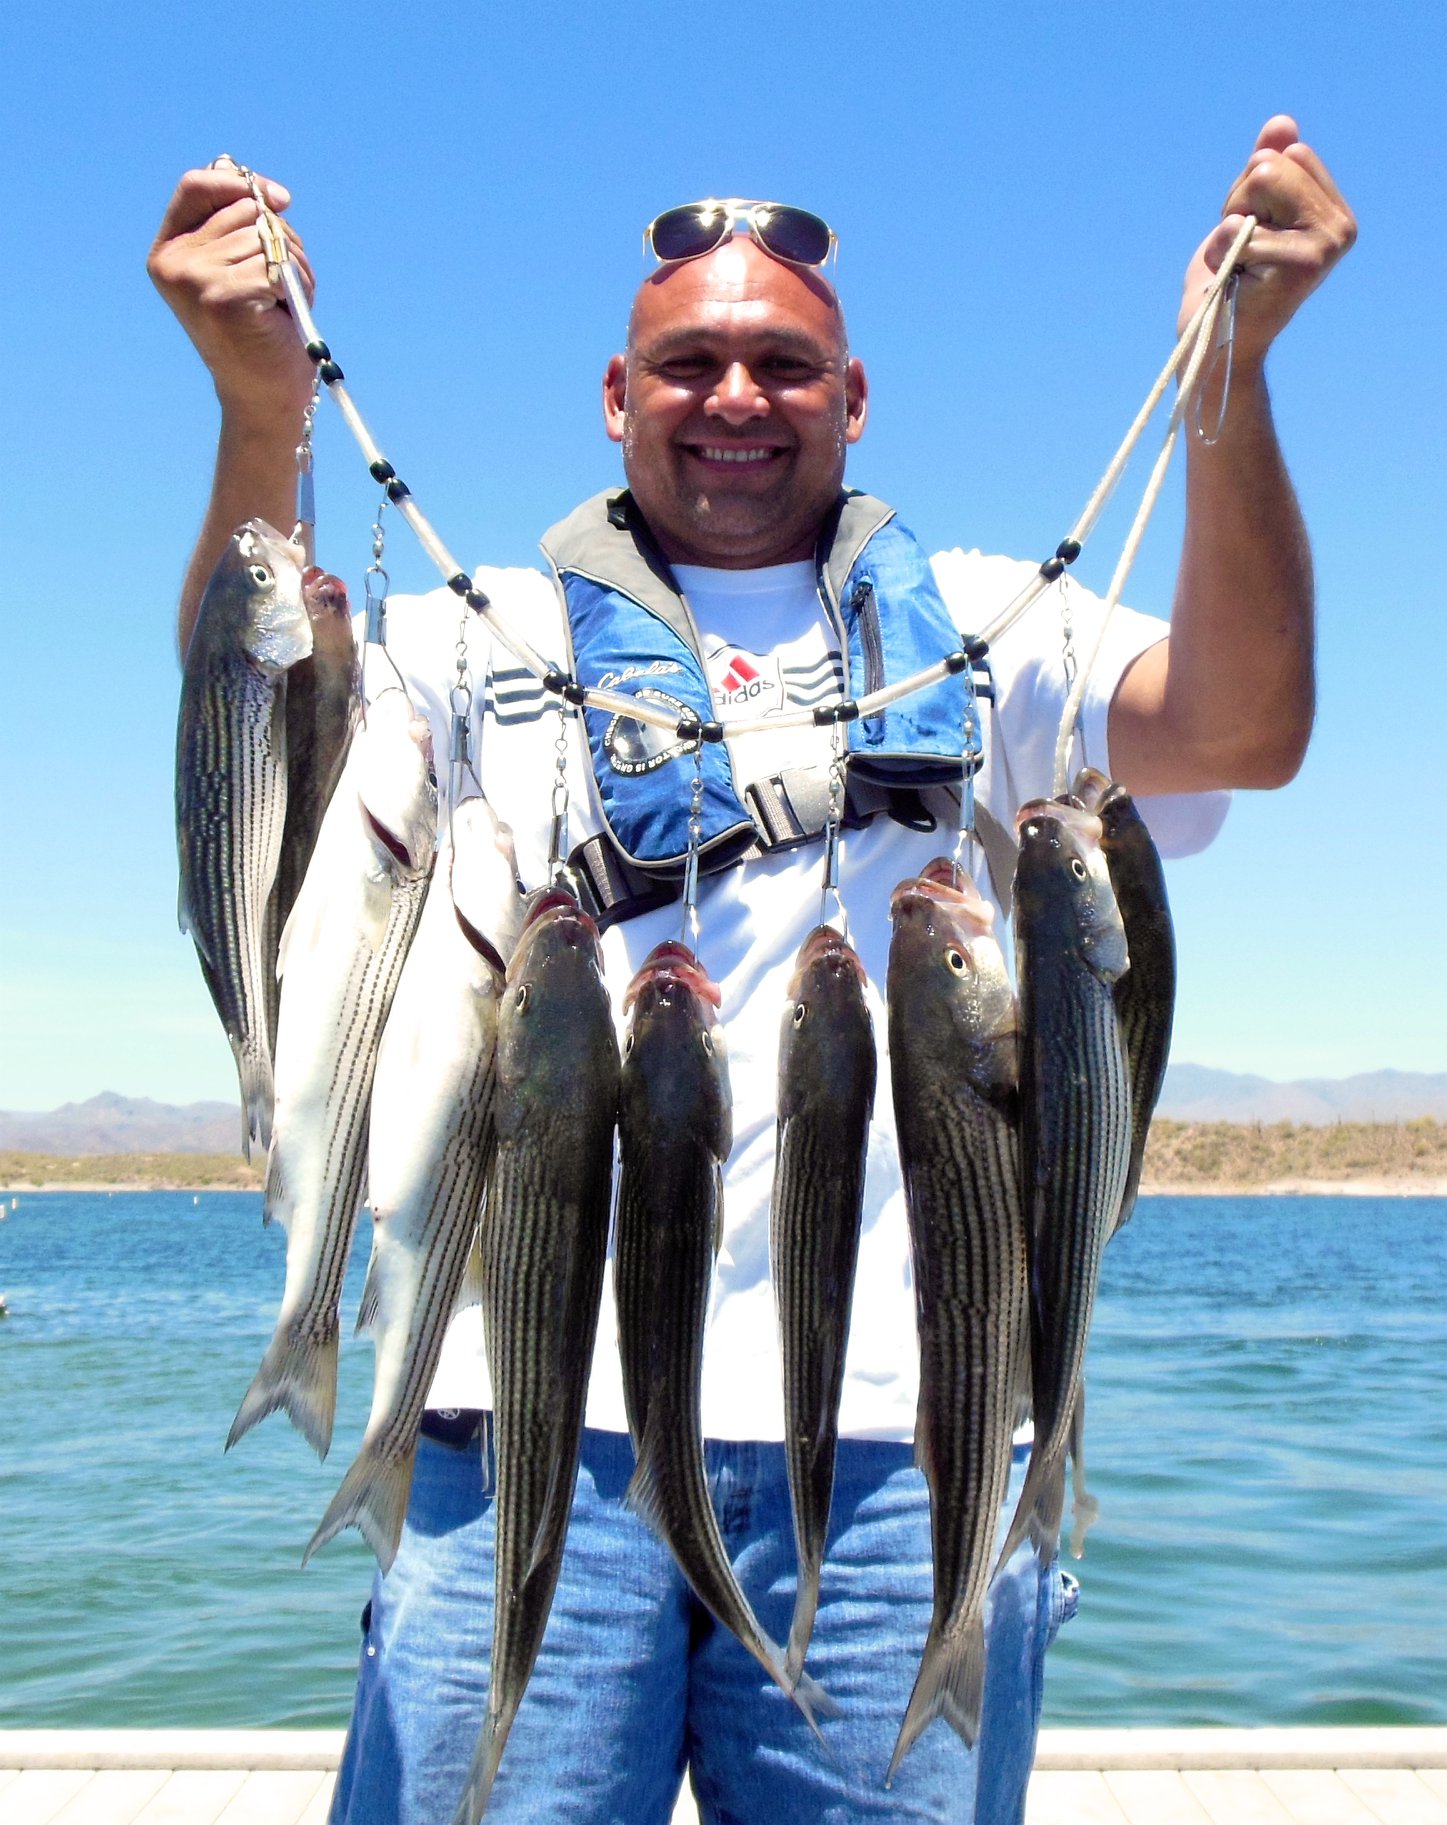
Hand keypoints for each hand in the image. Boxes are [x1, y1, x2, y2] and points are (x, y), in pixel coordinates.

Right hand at [147, 164, 317, 420]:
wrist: (266, 396)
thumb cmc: (263, 330)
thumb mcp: (244, 267)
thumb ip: (239, 223)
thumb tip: (247, 175)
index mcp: (168, 250)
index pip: (197, 185)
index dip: (242, 183)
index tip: (283, 200)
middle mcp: (173, 263)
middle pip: (244, 209)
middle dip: (280, 241)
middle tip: (280, 286)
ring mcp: (193, 280)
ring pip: (266, 237)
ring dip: (294, 269)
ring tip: (283, 306)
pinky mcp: (221, 297)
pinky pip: (277, 265)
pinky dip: (295, 288)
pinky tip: (285, 315)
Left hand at [1178, 116, 1355, 362]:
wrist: (1213, 346)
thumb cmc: (1226, 282)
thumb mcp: (1244, 214)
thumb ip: (1267, 168)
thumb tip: (1282, 123)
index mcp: (1334, 212)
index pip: (1288, 153)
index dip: (1251, 190)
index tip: (1249, 234)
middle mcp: (1341, 228)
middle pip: (1272, 164)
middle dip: (1239, 203)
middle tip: (1240, 253)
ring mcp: (1326, 246)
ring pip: (1261, 180)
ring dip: (1230, 225)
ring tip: (1238, 264)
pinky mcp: (1302, 265)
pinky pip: (1239, 226)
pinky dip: (1219, 252)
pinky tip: (1231, 281)